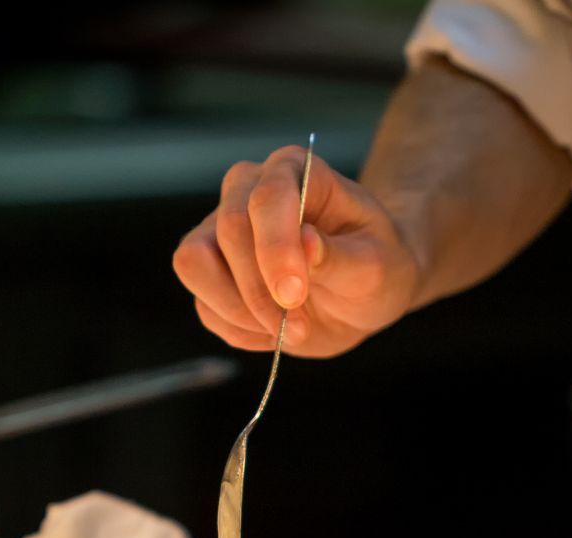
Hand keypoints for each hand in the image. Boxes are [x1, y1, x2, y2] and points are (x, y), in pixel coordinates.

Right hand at [172, 145, 421, 358]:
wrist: (362, 294)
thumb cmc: (375, 268)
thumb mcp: (376, 267)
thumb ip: (340, 256)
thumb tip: (305, 243)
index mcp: (294, 171)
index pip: (267, 197)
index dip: (275, 248)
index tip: (293, 294)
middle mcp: (247, 190)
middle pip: (227, 231)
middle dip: (260, 290)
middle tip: (299, 326)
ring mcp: (220, 229)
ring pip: (195, 264)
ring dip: (240, 310)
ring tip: (288, 329)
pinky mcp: (209, 271)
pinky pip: (203, 305)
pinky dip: (238, 329)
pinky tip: (274, 331)